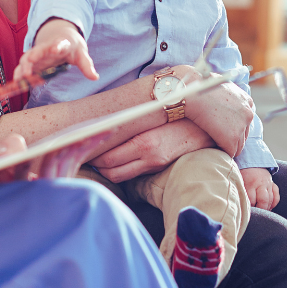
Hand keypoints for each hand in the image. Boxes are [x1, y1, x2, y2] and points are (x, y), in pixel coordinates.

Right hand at [15, 18, 97, 81]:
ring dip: (22, 70)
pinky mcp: (31, 62)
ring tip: (19, 81)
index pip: (58, 44)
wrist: (60, 36)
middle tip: (28, 70)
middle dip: (31, 59)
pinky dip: (17, 76)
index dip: (56, 46)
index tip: (54, 48)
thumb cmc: (71, 46)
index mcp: (60, 44)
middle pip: (36, 51)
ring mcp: (36, 55)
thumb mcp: (81, 53)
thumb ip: (86, 65)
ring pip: (25, 60)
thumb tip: (95, 77)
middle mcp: (45, 48)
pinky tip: (14, 85)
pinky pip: (21, 68)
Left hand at [88, 119, 213, 182]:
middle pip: (107, 167)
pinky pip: (129, 174)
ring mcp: (152, 162)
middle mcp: (147, 153)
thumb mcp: (153, 113)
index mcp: (144, 139)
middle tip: (83, 152)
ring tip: (95, 157)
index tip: (81, 143)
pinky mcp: (158, 166)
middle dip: (93, 162)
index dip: (91, 150)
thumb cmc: (175, 112)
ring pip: (115, 174)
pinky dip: (117, 170)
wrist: (205, 125)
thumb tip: (107, 119)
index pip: (107, 153)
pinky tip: (112, 162)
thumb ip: (131, 118)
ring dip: (103, 168)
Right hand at [183, 77, 254, 157]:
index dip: (232, 125)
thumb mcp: (219, 84)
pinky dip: (221, 151)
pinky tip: (210, 146)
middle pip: (243, 134)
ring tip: (212, 142)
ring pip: (238, 146)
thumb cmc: (198, 85)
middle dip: (231, 136)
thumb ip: (226, 94)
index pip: (244, 120)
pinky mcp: (231, 138)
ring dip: (226, 145)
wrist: (189, 91)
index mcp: (246, 100)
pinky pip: (230, 152)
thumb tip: (222, 98)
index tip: (221, 126)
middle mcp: (248, 113)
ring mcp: (241, 126)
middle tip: (215, 136)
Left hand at [241, 167, 279, 210]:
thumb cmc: (243, 173)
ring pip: (271, 199)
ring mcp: (268, 184)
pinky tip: (269, 207)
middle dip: (260, 209)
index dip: (249, 207)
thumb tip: (238, 204)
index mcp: (250, 183)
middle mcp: (261, 184)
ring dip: (267, 208)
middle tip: (256, 213)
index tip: (246, 212)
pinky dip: (274, 203)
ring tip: (261, 212)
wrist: (251, 161)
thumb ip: (240, 190)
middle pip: (264, 200)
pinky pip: (276, 196)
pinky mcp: (273, 185)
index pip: (251, 199)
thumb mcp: (239, 180)